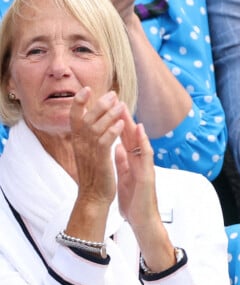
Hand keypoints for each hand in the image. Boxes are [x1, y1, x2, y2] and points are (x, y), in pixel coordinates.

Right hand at [69, 88, 125, 206]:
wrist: (93, 197)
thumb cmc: (94, 173)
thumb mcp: (88, 151)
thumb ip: (90, 135)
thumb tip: (97, 118)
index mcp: (77, 141)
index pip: (74, 117)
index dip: (78, 102)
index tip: (86, 88)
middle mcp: (81, 144)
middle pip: (87, 118)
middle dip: (100, 103)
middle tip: (113, 94)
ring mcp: (89, 152)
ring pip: (97, 127)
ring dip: (110, 114)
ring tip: (121, 104)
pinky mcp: (100, 159)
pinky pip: (105, 141)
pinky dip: (112, 130)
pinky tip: (121, 123)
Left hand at [115, 114, 158, 229]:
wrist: (143, 221)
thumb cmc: (134, 201)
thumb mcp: (124, 178)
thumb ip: (122, 162)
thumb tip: (117, 148)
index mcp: (132, 162)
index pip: (124, 139)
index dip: (118, 124)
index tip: (111, 109)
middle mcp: (140, 160)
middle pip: (131, 136)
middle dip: (124, 119)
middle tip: (118, 101)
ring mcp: (145, 166)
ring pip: (139, 141)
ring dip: (133, 124)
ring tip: (126, 109)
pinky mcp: (147, 173)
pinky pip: (145, 154)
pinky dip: (143, 141)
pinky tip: (139, 129)